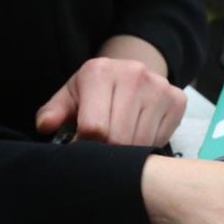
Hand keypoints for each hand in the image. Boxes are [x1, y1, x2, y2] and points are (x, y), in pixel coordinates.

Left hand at [36, 57, 185, 146]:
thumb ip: (54, 112)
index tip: (83, 150)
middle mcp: (133, 74)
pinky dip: (147, 146)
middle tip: (101, 152)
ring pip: (141, 142)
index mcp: (100, 71)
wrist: (131, 74)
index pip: (95, 127)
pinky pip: (160, 139)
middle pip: (119, 137)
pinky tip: (138, 135)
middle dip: (107, 152)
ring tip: (119, 144)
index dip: (86, 146)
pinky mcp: (177, 100)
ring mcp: (158, 87)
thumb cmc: (95, 91)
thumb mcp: (71, 96)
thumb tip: (46, 125)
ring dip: (128, 152)